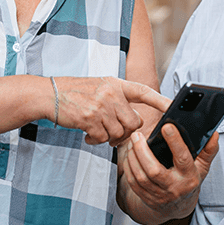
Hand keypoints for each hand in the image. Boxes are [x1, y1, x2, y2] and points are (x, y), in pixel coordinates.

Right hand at [54, 76, 170, 145]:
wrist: (49, 94)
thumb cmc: (75, 92)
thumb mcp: (100, 87)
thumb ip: (118, 99)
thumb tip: (133, 122)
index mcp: (116, 84)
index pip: (144, 92)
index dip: (161, 100)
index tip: (174, 107)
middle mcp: (111, 94)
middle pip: (134, 122)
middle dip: (126, 131)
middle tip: (112, 131)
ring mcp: (101, 106)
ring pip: (119, 133)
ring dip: (108, 137)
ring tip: (96, 130)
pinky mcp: (90, 119)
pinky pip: (102, 138)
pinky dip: (95, 140)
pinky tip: (87, 134)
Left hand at [121, 123, 219, 219]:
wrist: (178, 207)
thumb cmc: (189, 181)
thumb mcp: (202, 166)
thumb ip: (208, 150)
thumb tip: (214, 134)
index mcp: (189, 177)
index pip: (183, 158)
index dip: (175, 142)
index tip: (167, 126)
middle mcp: (174, 188)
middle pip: (154, 170)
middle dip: (142, 151)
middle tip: (137, 135)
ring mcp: (159, 195)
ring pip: (141, 177)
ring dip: (133, 158)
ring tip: (132, 142)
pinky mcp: (147, 198)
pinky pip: (133, 183)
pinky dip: (129, 167)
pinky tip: (129, 156)